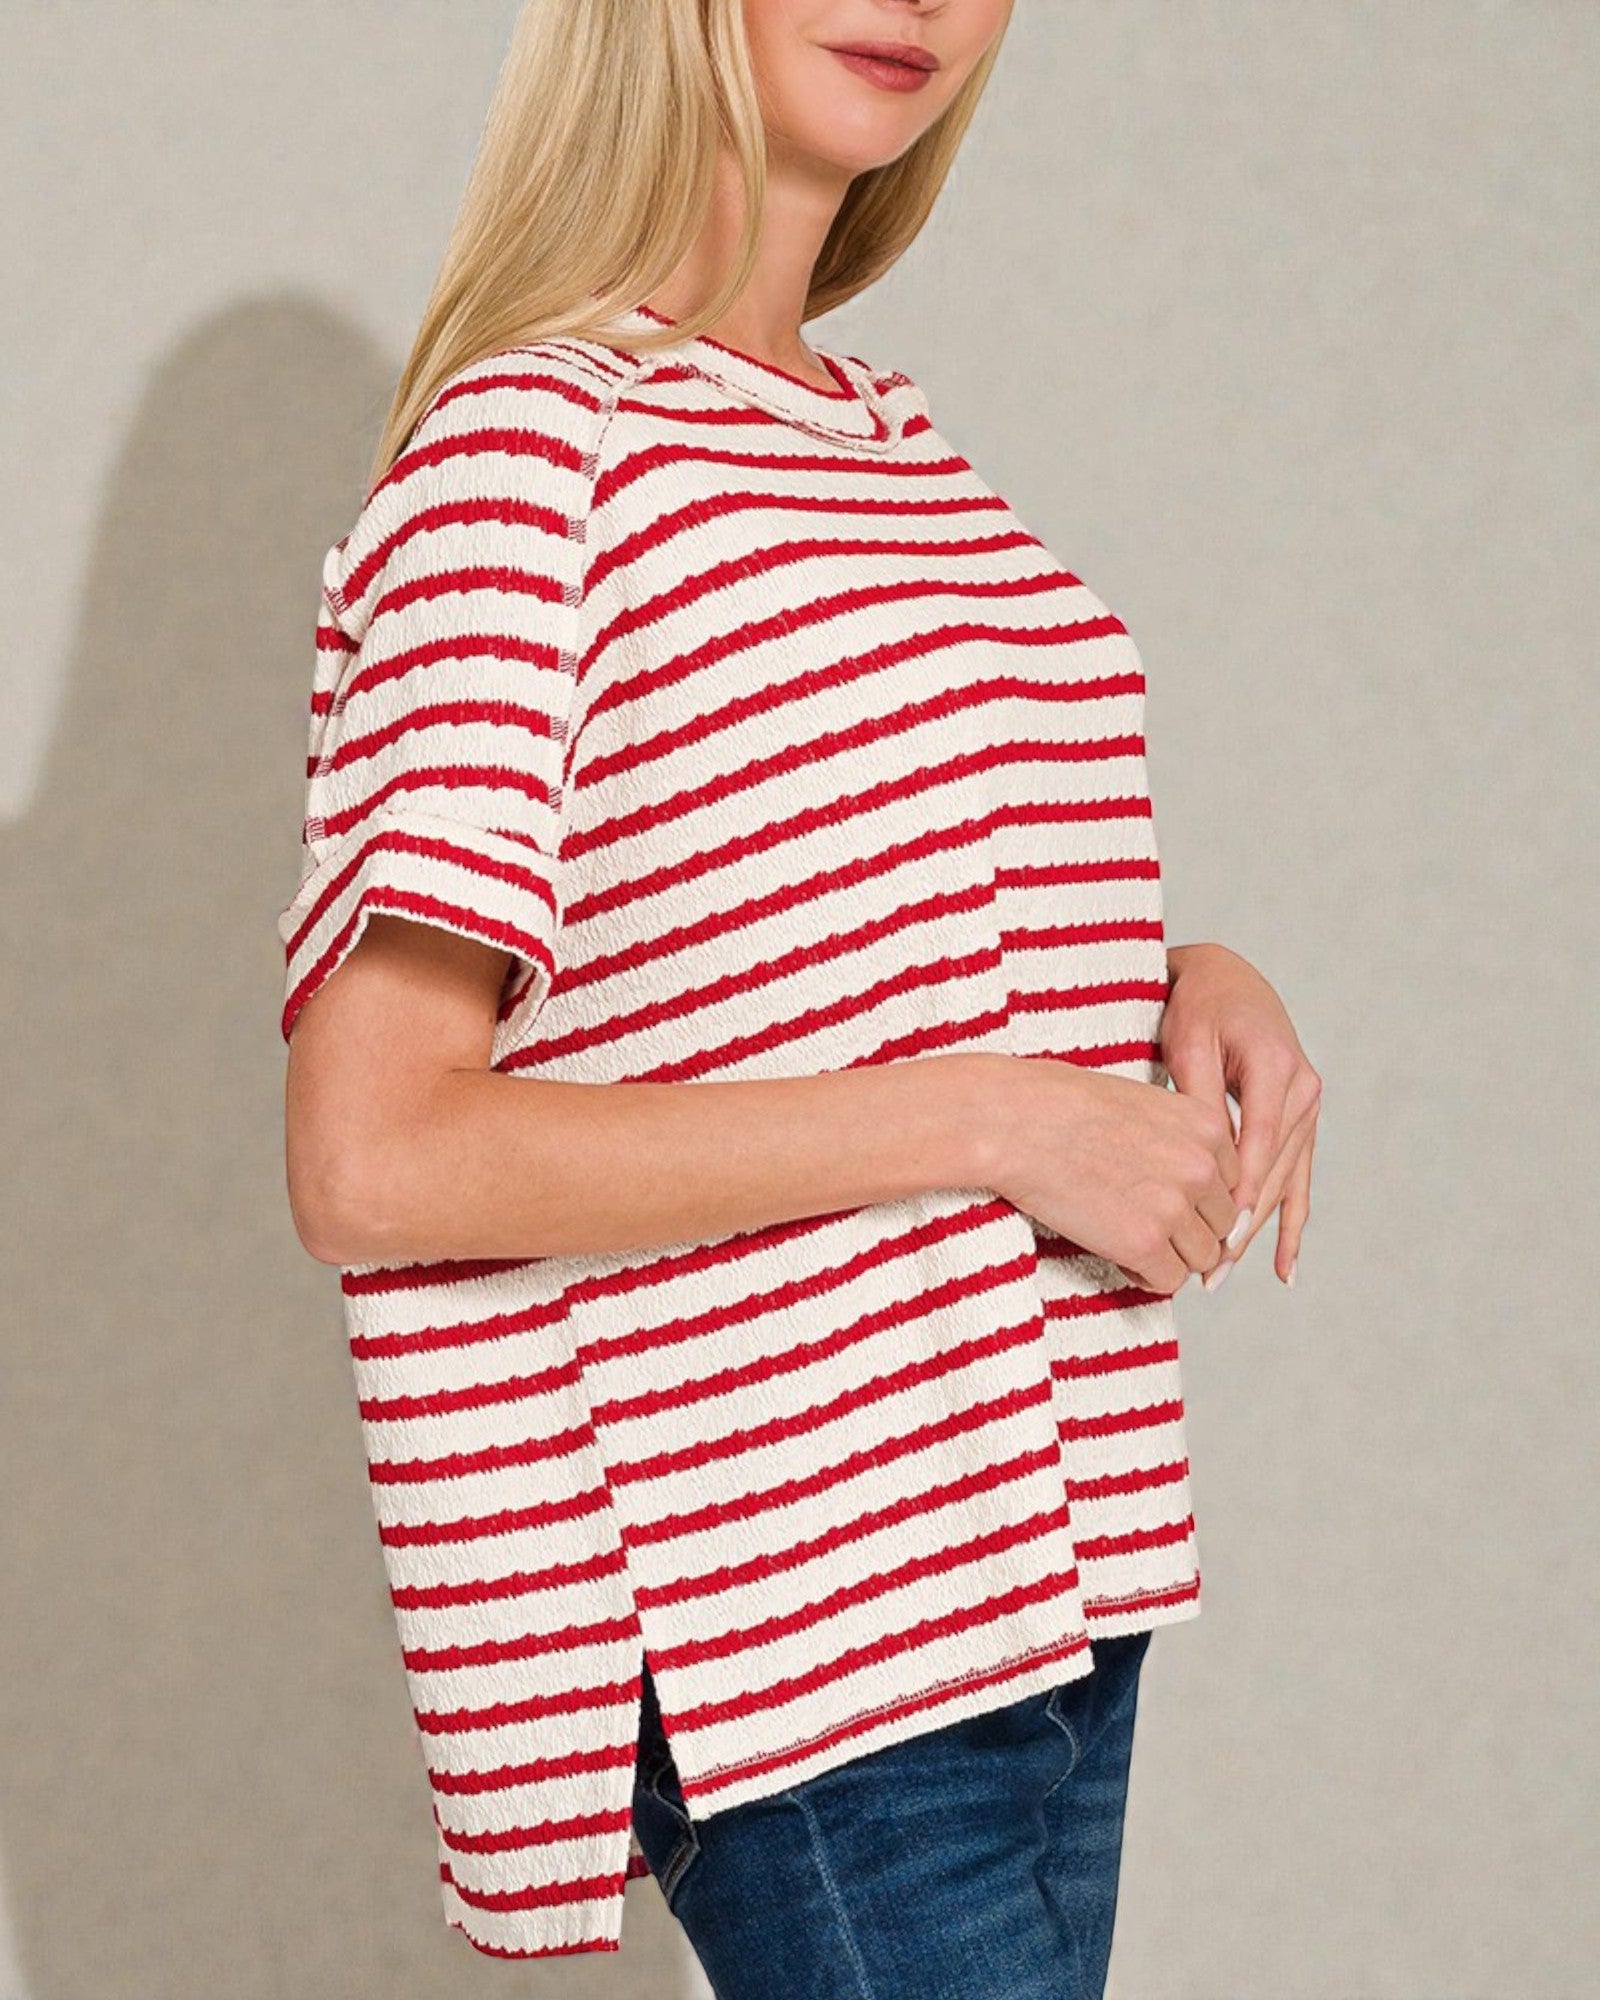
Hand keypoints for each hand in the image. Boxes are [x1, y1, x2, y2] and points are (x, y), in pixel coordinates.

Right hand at [979, 1053, 1244, 1295]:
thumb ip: (1179, 1140)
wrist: (1014, 1121)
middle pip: (1223, 1223)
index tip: (1167, 1198)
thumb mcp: (1142, 1104)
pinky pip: (1169, 1280)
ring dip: (1170, 1255)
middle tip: (1146, 1223)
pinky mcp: (1143, 1243)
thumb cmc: (1060, 1105)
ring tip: (1129, 1238)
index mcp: (1206, 1124)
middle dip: (1189, 1229)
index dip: (1200, 1197)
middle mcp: (1201, 1166)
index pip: (1233, 1182)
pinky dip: (1145, 1274)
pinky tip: (1117, 1253)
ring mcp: (1175, 1207)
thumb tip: (1189, 1186)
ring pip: (1202, 1257)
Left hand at [1160, 942, 1321, 1287]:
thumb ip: (1198, 1099)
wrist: (1225, 979)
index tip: (1217, 1234)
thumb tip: (1204, 1159)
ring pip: (1285, 1182)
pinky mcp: (1300, 1121)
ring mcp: (1307, 1108)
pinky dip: (1289, 1223)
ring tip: (1222, 1274)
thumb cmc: (1196, 1007)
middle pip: (1274, 1171)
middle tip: (1209, 1271)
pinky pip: (1297, 1179)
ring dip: (1258, 1232)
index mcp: (1276, 1066)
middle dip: (1243, 1225)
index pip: (1259, 1142)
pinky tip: (1284, 1269)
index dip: (1241, 1191)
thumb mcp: (1188, 1044)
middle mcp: (1302, 1089)